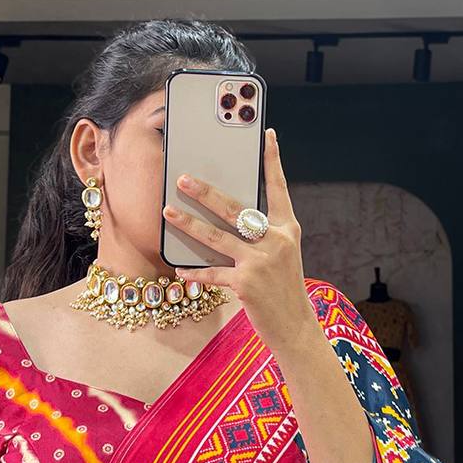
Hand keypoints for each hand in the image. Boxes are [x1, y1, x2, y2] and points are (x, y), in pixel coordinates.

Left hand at [162, 127, 317, 353]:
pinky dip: (194, 272)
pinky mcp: (245, 283)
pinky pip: (212, 272)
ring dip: (188, 224)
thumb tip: (231, 217)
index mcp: (287, 229)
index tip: (267, 135)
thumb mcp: (282, 255)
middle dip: (206, 192)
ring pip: (217, 237)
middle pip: (235, 209)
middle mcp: (275, 241)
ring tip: (168, 212)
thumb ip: (263, 234)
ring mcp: (260, 262)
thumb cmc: (283, 288)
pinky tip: (179, 268)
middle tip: (183, 179)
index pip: (278, 188)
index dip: (272, 161)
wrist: (295, 326)